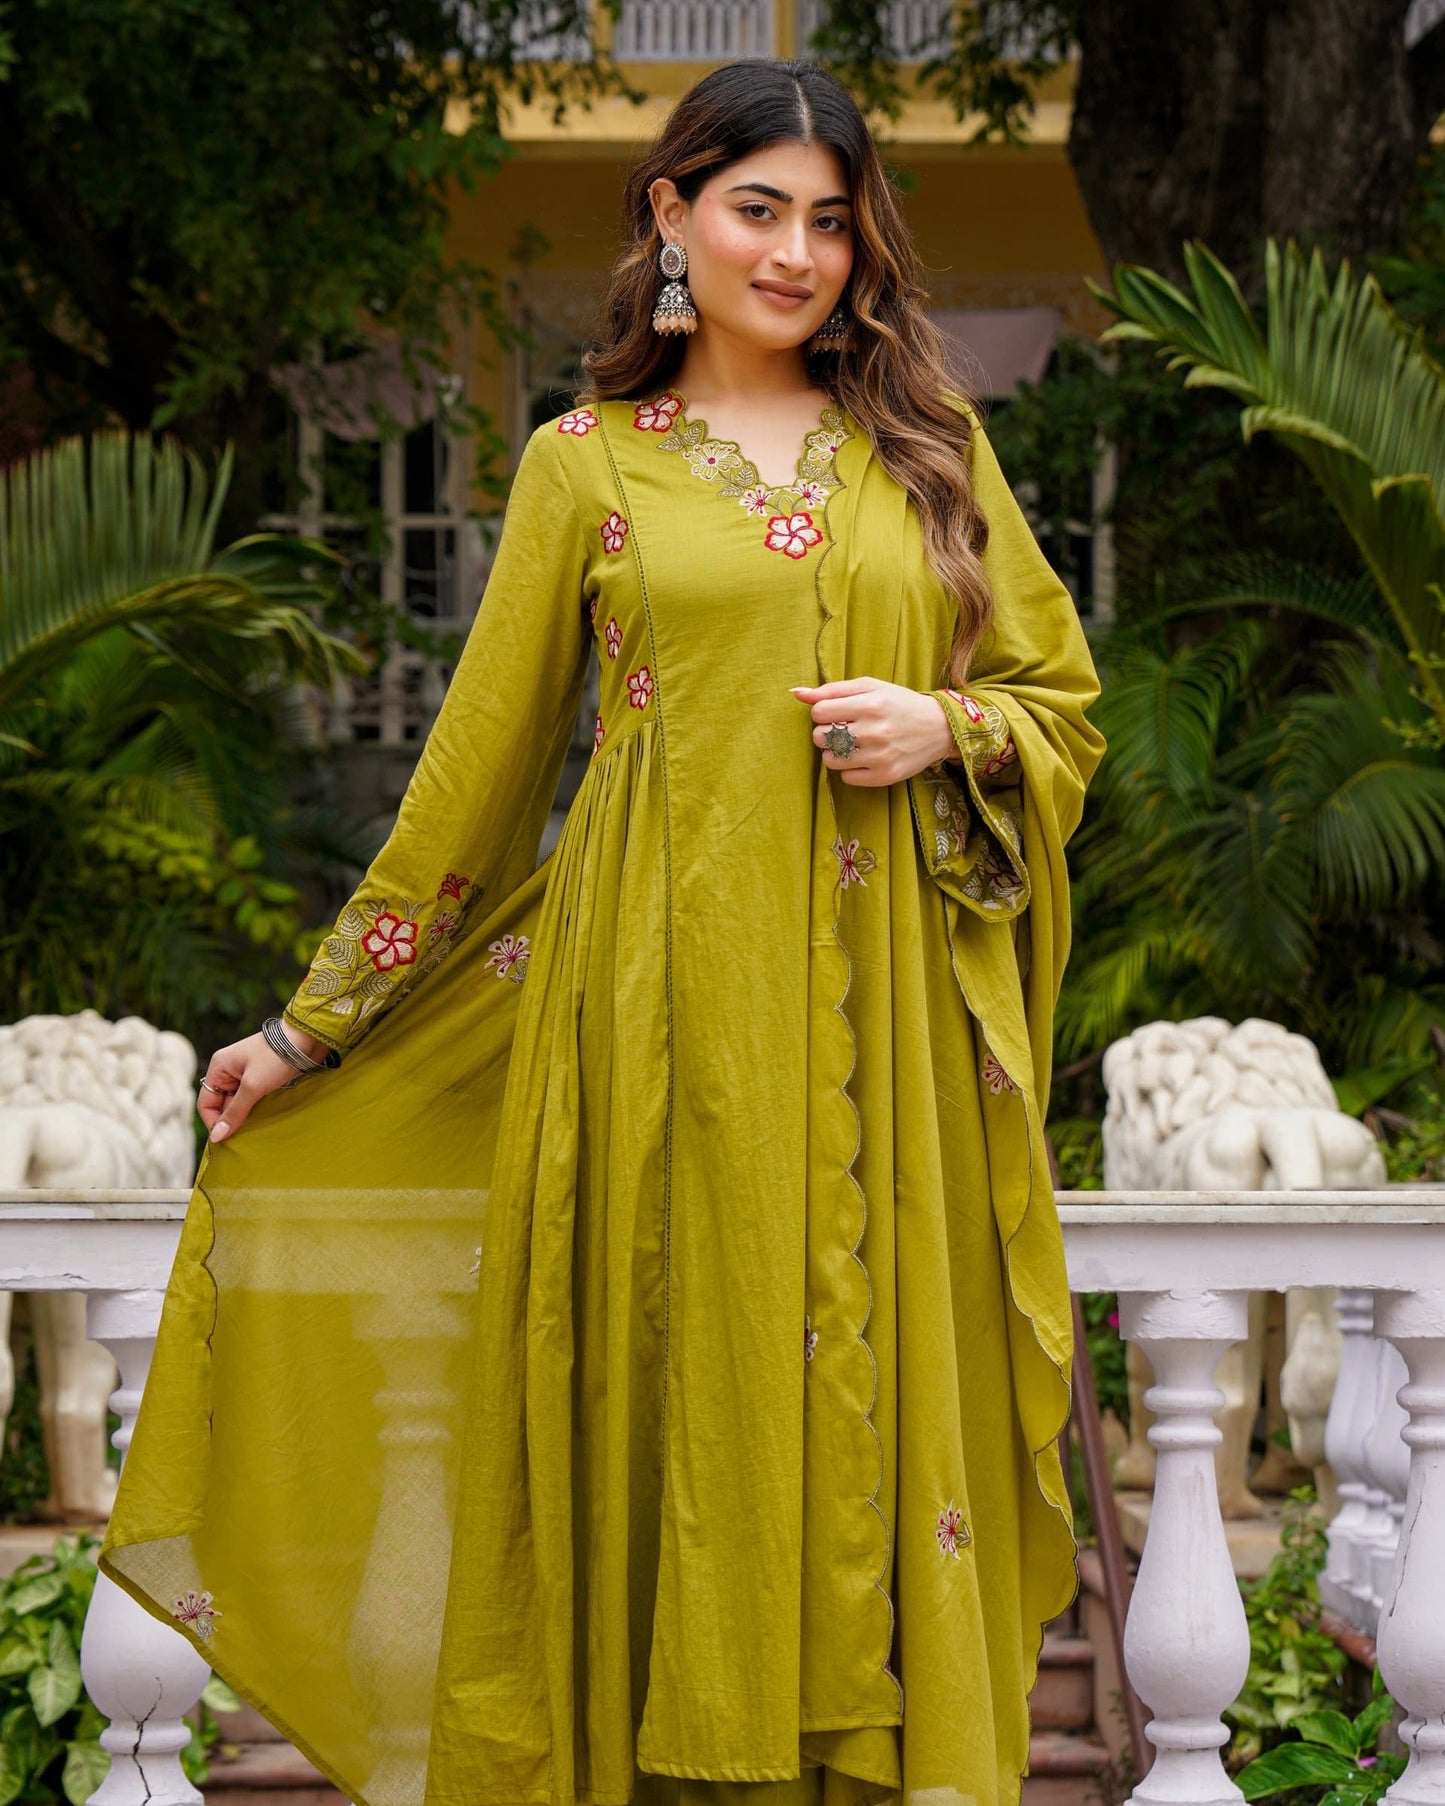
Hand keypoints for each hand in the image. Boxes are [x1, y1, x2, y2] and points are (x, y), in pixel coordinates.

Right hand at [198, 1025, 328, 1142]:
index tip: (227, 1138)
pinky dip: (255, 1110)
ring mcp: (245, 1074)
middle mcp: (228, 1071)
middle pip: (222, 1104)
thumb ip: (235, 1112)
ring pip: (238, 1103)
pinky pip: (251, 1099)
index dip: (214, 1122)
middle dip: (231, 1120)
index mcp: (219, 1068)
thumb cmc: (276, 1058)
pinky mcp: (261, 1078)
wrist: (307, 1039)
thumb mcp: (253, 1086)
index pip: (206, 1102)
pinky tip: (263, 1120)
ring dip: (244, 1116)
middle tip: (243, 1137)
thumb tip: (216, 1137)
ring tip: (254, 1130)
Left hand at [791, 676, 954, 786]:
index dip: (823, 712)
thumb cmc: (898, 703)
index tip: (837, 713)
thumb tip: (795, 693)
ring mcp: (879, 756)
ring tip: (853, 744)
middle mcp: (874, 731)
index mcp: (870, 704)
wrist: (938, 727)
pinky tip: (864, 758)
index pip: (818, 712)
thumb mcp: (869, 687)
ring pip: (829, 760)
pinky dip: (849, 769)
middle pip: (820, 737)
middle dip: (826, 733)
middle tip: (844, 729)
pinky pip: (845, 777)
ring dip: (835, 752)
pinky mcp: (884, 776)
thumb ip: (831, 690)